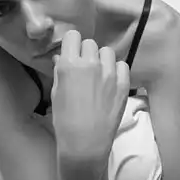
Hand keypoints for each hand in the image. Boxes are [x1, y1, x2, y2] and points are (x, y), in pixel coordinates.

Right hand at [51, 30, 129, 167]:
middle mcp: (90, 64)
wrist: (85, 143)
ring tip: (99, 74)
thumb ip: (60, 72)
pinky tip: (111, 81)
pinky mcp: (123, 84)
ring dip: (102, 59)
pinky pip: (122, 65)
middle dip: (86, 52)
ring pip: (107, 51)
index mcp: (69, 64)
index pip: (72, 36)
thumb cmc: (64, 120)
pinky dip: (116, 70)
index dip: (72, 44)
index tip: (72, 53)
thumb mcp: (56, 93)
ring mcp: (109, 73)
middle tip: (84, 67)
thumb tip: (62, 58)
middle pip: (90, 43)